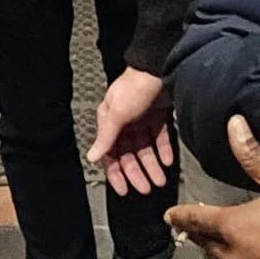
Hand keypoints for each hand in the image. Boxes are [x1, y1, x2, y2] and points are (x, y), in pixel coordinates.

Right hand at [87, 68, 173, 195]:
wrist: (160, 68)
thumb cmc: (134, 86)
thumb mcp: (117, 113)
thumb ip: (106, 137)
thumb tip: (92, 157)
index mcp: (109, 121)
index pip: (110, 153)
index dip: (116, 173)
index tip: (124, 190)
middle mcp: (125, 122)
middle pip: (129, 154)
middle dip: (137, 173)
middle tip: (147, 188)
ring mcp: (142, 120)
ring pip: (145, 149)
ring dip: (152, 166)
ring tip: (160, 180)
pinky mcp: (158, 116)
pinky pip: (160, 139)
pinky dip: (164, 150)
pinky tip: (168, 161)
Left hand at [166, 116, 259, 258]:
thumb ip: (256, 156)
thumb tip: (233, 125)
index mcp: (233, 227)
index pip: (196, 219)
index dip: (182, 215)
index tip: (169, 215)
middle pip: (207, 246)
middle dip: (204, 236)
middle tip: (203, 229)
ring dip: (223, 258)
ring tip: (231, 249)